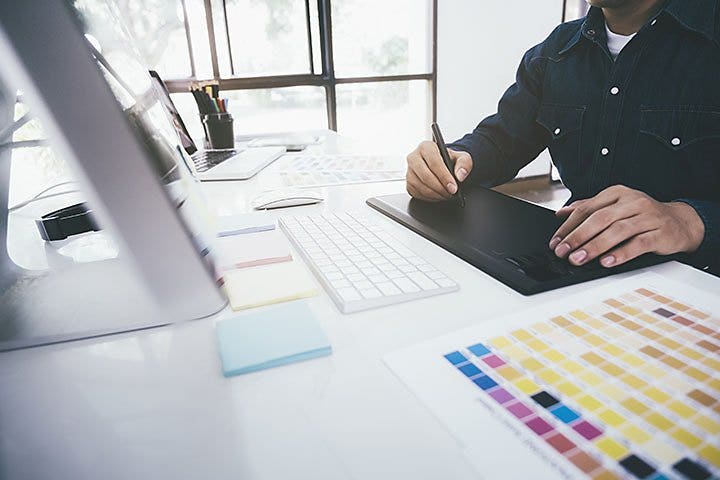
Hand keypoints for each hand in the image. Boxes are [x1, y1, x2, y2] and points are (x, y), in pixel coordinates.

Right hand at [406, 141, 472, 200]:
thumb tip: (460, 175)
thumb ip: (464, 163)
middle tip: (451, 193)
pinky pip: (417, 194)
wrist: (442, 164)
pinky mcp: (408, 183)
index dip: (444, 177)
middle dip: (440, 188)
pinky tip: (439, 195)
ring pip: (420, 186)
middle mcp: (414, 157)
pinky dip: (430, 198)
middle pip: (425, 176)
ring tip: (447, 195)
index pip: (434, 163)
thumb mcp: (461, 157)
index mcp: (426, 147)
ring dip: (436, 194)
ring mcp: (409, 171)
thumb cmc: (449, 159)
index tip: (453, 187)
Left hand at [549, 185, 704, 267]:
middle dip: (578, 237)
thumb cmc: (642, 215)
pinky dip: (621, 253)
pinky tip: (607, 262)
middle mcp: (632, 202)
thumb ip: (589, 207)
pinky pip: (638, 244)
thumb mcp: (615, 206)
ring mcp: (648, 217)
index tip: (556, 242)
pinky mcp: (660, 233)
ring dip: (595, 246)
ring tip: (579, 259)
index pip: (587, 208)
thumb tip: (561, 213)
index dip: (568, 226)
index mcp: (618, 193)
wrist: (681, 222)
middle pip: (599, 219)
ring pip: (617, 231)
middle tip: (563, 252)